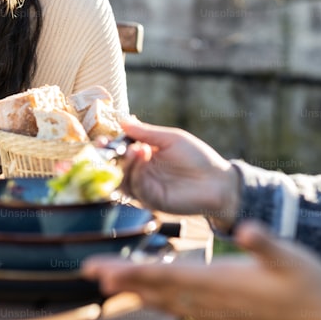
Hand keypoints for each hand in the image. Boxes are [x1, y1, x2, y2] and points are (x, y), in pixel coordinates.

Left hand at [81, 220, 320, 319]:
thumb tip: (245, 229)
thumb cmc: (312, 284)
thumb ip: (266, 244)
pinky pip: (183, 309)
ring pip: (167, 302)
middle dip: (123, 281)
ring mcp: (218, 313)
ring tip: (108, 282)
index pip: (167, 278)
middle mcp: (213, 302)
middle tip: (89, 272)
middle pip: (158, 291)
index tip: (105, 270)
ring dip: (137, 291)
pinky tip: (151, 295)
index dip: (133, 274)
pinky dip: (160, 300)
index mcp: (223, 283)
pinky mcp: (225, 317)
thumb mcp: (293, 257)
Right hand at [117, 118, 239, 224]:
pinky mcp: (151, 199)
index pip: (119, 151)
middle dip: (109, 156)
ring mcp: (144, 187)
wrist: (218, 182)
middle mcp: (140, 172)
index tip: (102, 139)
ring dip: (124, 163)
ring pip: (122, 178)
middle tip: (109, 144)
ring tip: (135, 149)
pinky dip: (135, 172)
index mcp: (143, 155)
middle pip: (116, 166)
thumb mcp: (171, 138)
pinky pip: (135, 188)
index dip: (109, 146)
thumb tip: (123, 120)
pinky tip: (143, 156)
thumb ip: (146, 132)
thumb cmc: (198, 157)